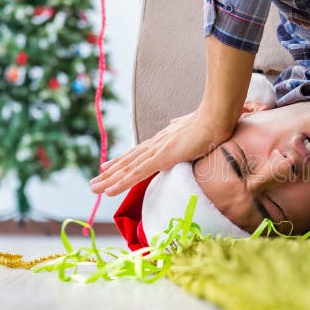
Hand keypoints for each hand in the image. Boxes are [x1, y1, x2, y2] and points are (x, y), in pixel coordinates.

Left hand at [90, 109, 228, 196]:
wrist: (215, 118)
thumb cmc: (209, 124)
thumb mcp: (190, 127)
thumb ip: (180, 127)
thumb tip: (175, 123)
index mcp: (162, 140)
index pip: (137, 153)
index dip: (121, 160)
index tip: (107, 166)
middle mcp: (154, 145)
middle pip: (127, 161)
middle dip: (110, 173)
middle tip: (94, 183)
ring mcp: (156, 151)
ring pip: (127, 169)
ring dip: (109, 180)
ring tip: (94, 188)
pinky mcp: (161, 158)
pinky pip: (136, 174)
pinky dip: (121, 183)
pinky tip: (109, 191)